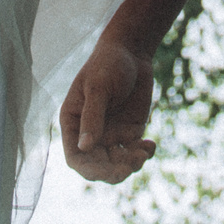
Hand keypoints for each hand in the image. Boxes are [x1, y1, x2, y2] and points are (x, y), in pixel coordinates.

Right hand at [59, 39, 157, 182]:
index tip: (106, 170)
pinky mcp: (130, 131)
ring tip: (143, 152)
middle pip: (98, 165)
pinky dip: (143, 154)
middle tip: (130, 166)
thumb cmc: (108, 63)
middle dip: (113, 171)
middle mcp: (90, 133)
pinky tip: (150, 145)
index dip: (88, 169)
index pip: (76, 157)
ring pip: (117, 163)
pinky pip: (134, 152)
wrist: (133, 51)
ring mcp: (111, 133)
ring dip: (130, 165)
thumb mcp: (98, 88)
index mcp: (73, 122)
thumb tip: (84, 147)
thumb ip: (92, 117)